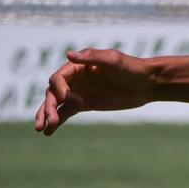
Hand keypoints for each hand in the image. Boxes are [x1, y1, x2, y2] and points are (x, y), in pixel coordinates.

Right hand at [35, 47, 154, 132]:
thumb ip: (92, 58)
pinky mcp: (85, 104)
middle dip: (48, 107)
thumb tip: (68, 55)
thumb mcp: (113, 60)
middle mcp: (74, 78)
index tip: (78, 102)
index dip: (61, 91)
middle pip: (53, 93)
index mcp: (78, 66)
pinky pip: (66, 112)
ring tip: (41, 129)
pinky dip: (58, 121)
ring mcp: (78, 92)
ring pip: (56, 104)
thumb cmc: (131, 68)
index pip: (58, 79)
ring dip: (47, 115)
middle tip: (49, 120)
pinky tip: (49, 132)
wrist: (147, 83)